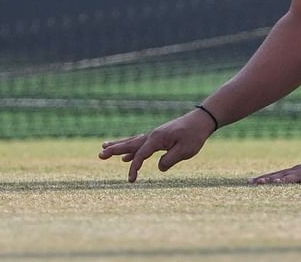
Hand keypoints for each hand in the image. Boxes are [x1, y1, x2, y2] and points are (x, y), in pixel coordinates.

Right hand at [99, 109, 215, 181]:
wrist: (201, 121)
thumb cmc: (194, 136)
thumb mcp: (185, 151)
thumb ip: (170, 160)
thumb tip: (158, 168)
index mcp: (157, 138)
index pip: (141, 155)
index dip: (134, 167)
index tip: (131, 180)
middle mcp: (152, 135)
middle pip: (130, 144)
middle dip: (114, 150)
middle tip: (100, 155)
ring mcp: (154, 135)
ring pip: (133, 142)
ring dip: (119, 146)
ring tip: (104, 148)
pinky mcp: (158, 138)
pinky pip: (140, 144)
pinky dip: (131, 150)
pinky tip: (125, 156)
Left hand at [249, 150, 300, 184]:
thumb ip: (296, 178)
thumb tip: (278, 183)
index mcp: (297, 170)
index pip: (278, 174)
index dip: (265, 177)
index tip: (250, 182)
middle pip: (283, 175)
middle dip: (270, 179)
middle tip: (257, 183)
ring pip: (298, 175)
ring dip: (286, 180)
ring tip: (276, 183)